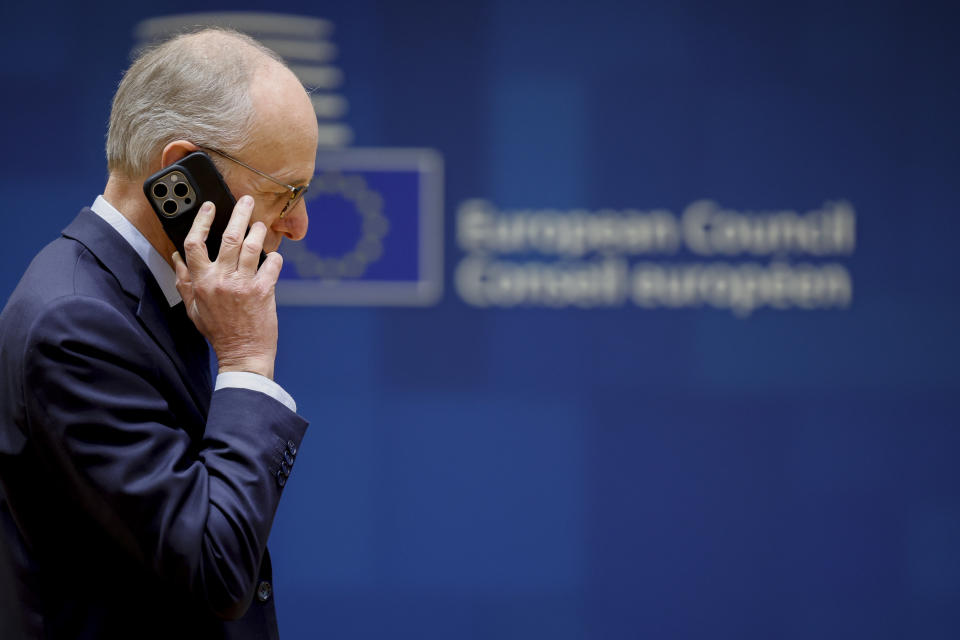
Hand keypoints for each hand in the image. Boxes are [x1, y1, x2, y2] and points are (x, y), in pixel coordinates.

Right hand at [172, 196, 281, 378]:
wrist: (243, 353)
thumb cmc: (218, 331)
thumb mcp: (192, 308)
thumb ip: (184, 281)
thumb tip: (176, 257)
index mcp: (201, 282)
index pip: (194, 243)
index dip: (201, 220)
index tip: (209, 207)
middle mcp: (221, 280)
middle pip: (230, 237)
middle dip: (239, 213)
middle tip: (246, 200)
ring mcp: (243, 284)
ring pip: (252, 246)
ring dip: (258, 231)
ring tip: (260, 225)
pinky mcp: (264, 291)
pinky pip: (272, 264)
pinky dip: (275, 257)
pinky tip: (274, 257)